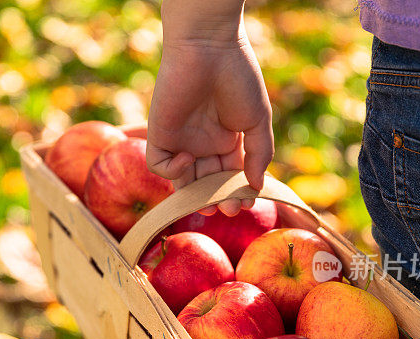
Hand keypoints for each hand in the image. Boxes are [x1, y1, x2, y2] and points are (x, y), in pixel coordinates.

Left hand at [147, 7, 273, 215]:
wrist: (210, 48)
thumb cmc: (238, 78)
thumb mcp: (257, 120)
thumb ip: (259, 154)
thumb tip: (256, 186)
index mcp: (227, 140)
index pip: (229, 177)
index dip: (236, 192)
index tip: (247, 201)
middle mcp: (203, 144)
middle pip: (207, 184)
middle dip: (218, 200)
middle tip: (230, 208)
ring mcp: (181, 141)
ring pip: (183, 182)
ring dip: (195, 197)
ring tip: (212, 202)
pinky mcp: (160, 135)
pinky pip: (160, 165)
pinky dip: (174, 171)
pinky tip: (190, 159)